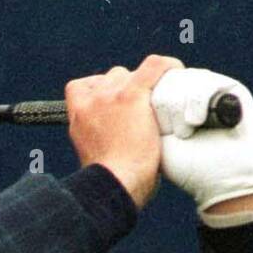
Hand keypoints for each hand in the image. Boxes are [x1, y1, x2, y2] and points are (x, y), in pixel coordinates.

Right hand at [66, 54, 184, 209]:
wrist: (115, 185)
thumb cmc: (111, 182)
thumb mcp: (96, 157)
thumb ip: (102, 140)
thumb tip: (122, 142)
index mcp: (77, 118)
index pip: (81, 88)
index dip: (101, 90)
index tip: (115, 103)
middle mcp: (89, 103)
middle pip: (110, 78)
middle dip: (125, 88)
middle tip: (143, 110)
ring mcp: (108, 97)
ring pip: (129, 74)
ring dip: (142, 85)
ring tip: (156, 104)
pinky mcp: (130, 96)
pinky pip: (152, 67)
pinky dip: (166, 67)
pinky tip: (175, 72)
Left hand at [150, 69, 252, 216]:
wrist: (225, 180)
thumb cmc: (187, 167)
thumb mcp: (157, 141)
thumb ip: (145, 113)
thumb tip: (137, 86)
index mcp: (169, 104)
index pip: (148, 84)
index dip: (146, 103)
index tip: (150, 131)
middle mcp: (189, 92)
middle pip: (165, 79)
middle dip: (163, 106)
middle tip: (171, 133)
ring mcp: (210, 89)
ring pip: (183, 79)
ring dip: (178, 107)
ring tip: (184, 133)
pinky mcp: (231, 89)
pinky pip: (206, 82)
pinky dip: (196, 102)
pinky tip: (196, 122)